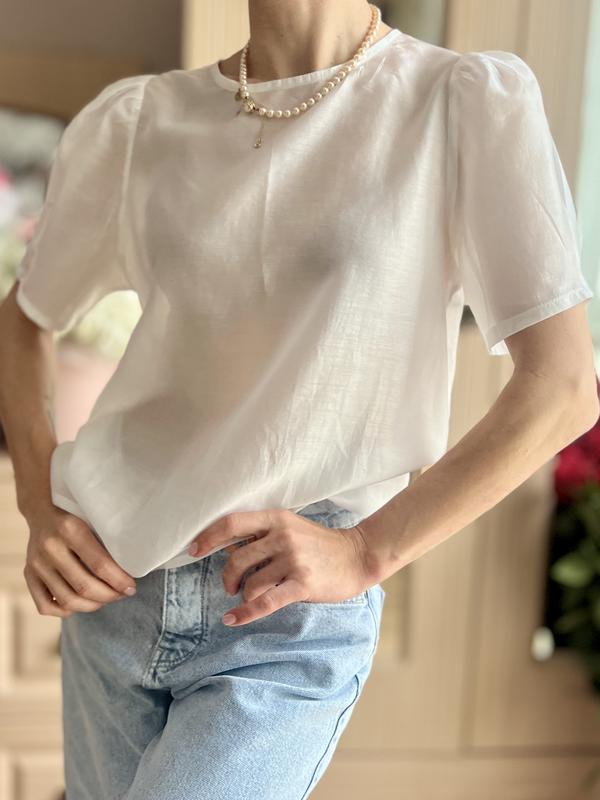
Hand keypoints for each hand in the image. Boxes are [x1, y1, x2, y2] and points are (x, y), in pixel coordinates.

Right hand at [23, 506, 137, 616]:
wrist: (42, 511)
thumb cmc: (77, 516)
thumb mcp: (93, 519)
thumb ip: (107, 543)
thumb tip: (130, 572)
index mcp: (70, 529)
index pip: (100, 565)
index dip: (119, 581)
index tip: (131, 587)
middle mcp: (50, 548)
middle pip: (84, 586)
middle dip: (109, 596)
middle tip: (121, 594)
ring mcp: (36, 564)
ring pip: (67, 601)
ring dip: (93, 605)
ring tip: (106, 599)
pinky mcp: (28, 576)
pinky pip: (46, 606)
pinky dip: (66, 611)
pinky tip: (81, 603)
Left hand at [187, 508, 371, 625]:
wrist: (357, 556)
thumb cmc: (319, 543)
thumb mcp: (290, 527)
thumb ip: (261, 533)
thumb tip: (224, 545)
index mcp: (277, 518)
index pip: (232, 523)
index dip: (208, 537)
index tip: (193, 550)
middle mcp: (283, 536)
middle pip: (237, 558)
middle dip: (227, 577)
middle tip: (230, 586)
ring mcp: (293, 560)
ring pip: (251, 583)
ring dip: (244, 594)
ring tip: (248, 596)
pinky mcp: (302, 584)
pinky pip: (265, 602)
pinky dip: (245, 613)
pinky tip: (232, 619)